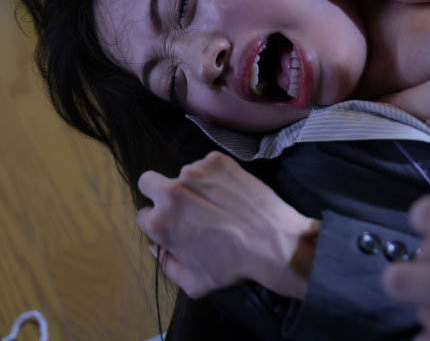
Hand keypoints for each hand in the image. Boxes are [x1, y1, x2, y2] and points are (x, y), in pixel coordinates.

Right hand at [135, 151, 318, 298]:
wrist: (273, 242)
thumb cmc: (234, 267)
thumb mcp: (195, 283)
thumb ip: (168, 266)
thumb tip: (157, 248)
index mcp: (159, 223)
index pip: (143, 216)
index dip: (158, 223)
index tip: (174, 226)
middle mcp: (171, 192)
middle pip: (148, 181)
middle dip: (158, 192)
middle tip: (182, 205)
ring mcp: (194, 172)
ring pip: (183, 174)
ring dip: (194, 185)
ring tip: (219, 202)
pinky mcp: (217, 161)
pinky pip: (208, 165)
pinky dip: (216, 175)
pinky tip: (231, 192)